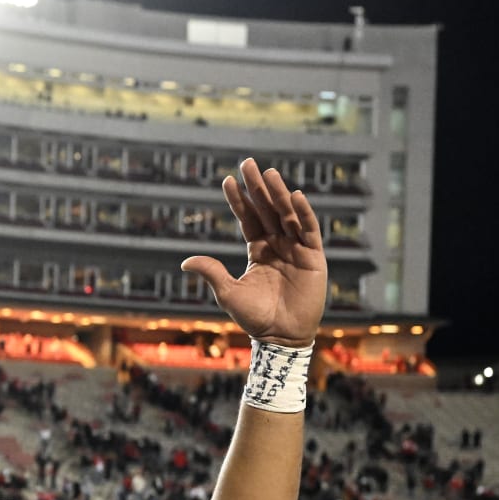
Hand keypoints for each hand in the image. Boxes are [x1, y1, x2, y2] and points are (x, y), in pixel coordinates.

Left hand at [182, 159, 325, 347]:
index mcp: (258, 250)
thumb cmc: (255, 317)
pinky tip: (295, 196)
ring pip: (287, 215)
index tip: (227, 180)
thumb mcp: (228, 293)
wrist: (281, 336)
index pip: (248, 219)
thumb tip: (185, 261)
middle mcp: (278, 245)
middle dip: (257, 188)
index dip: (238, 200)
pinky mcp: (314, 258)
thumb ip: (212, 273)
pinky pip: (309, 231)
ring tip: (268, 174)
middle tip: (248, 163)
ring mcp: (297, 249)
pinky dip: (304, 214)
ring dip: (279, 194)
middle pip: (267, 210)